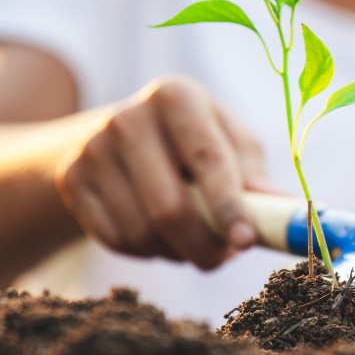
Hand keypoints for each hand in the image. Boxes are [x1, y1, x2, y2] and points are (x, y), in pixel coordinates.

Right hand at [55, 74, 269, 268]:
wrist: (120, 134)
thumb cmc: (195, 140)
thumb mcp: (230, 141)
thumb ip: (254, 175)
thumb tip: (282, 210)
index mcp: (176, 96)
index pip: (207, 161)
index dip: (229, 207)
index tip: (247, 242)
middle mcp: (127, 117)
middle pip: (170, 209)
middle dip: (205, 247)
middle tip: (224, 257)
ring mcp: (92, 148)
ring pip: (142, 233)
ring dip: (178, 253)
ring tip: (193, 239)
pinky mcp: (71, 179)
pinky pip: (117, 241)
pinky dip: (147, 252)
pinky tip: (159, 234)